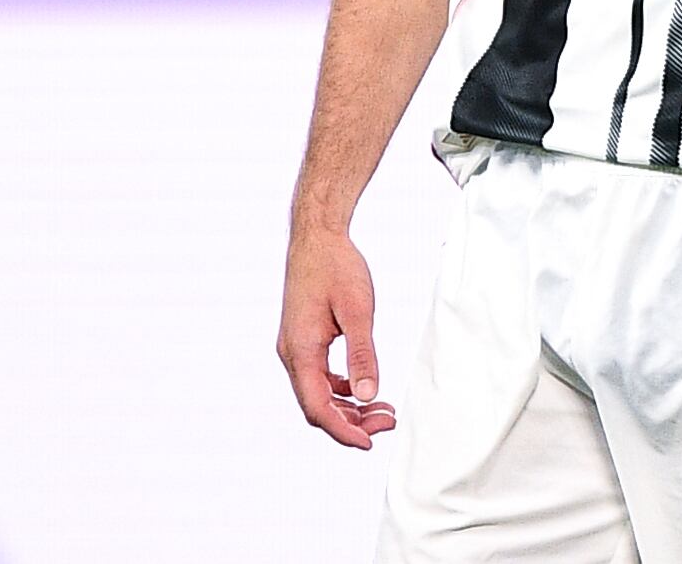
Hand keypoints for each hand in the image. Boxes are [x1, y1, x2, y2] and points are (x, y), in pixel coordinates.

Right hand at [277, 222, 397, 448]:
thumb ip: (363, 355)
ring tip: (383, 410)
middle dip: (351, 421)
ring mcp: (295, 348)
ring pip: (317, 394)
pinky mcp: (303, 340)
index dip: (343, 430)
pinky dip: (341, 390)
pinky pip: (319, 377)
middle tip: (389, 422)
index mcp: (301, 352)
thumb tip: (369, 395)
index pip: (317, 408)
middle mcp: (292, 355)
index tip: (370, 442)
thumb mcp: (358, 311)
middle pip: (317, 406)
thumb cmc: (338, 269)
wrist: (317, 239)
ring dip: (347, 407)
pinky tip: (364, 388)